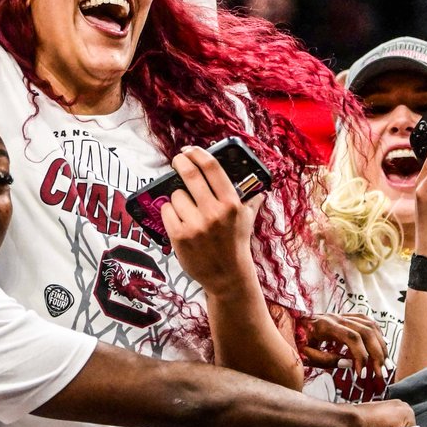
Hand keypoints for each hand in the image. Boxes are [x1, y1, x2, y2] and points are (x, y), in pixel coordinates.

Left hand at [162, 146, 260, 294]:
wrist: (227, 276)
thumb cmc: (236, 244)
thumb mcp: (247, 219)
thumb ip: (251, 200)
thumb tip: (259, 186)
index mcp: (231, 203)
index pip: (212, 168)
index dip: (198, 154)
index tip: (190, 150)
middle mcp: (214, 212)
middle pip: (190, 175)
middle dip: (180, 163)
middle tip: (177, 160)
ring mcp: (196, 224)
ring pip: (176, 195)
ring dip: (178, 197)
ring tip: (186, 208)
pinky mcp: (180, 236)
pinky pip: (167, 212)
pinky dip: (170, 213)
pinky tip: (178, 219)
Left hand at [299, 311, 388, 383]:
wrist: (288, 322)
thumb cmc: (295, 339)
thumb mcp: (305, 354)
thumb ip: (326, 359)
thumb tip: (349, 364)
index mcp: (325, 325)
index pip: (352, 338)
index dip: (361, 356)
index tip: (361, 374)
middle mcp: (336, 317)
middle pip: (366, 331)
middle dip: (377, 353)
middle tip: (381, 372)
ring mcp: (342, 315)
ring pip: (370, 324)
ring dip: (380, 344)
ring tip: (386, 363)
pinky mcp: (345, 316)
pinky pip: (366, 321)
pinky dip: (377, 333)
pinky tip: (382, 346)